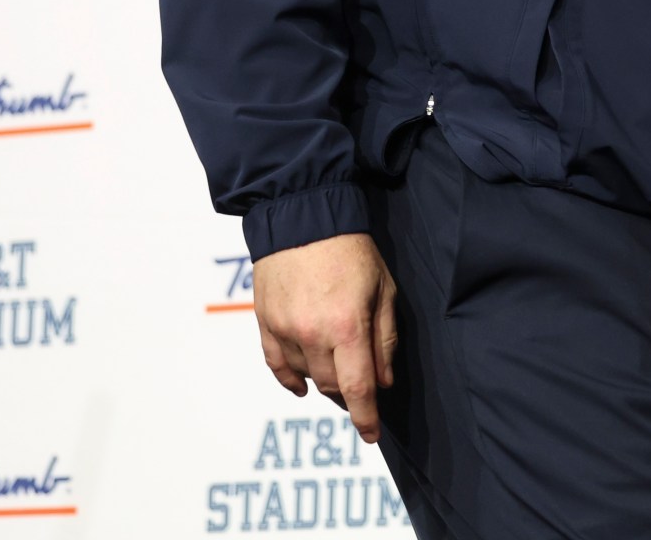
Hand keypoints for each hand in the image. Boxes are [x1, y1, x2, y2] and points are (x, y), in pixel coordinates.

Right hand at [250, 232, 398, 442]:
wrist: (303, 216)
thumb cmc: (351, 249)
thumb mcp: (384, 289)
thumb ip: (385, 338)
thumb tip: (383, 381)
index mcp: (348, 327)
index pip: (357, 388)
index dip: (366, 418)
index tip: (371, 434)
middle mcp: (313, 334)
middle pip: (330, 386)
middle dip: (347, 392)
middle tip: (359, 385)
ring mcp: (285, 329)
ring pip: (305, 376)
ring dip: (322, 379)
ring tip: (335, 365)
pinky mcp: (265, 321)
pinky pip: (276, 364)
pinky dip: (289, 379)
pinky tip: (301, 385)